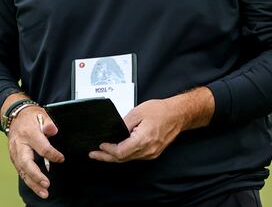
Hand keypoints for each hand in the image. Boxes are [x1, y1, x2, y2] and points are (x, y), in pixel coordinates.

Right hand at [7, 106, 64, 198]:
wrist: (15, 116)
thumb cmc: (31, 117)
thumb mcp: (42, 114)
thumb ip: (49, 123)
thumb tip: (53, 130)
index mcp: (28, 132)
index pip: (41, 147)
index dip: (52, 154)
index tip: (61, 158)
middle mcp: (19, 144)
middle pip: (26, 162)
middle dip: (36, 175)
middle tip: (46, 184)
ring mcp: (14, 152)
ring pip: (22, 170)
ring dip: (33, 183)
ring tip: (44, 193)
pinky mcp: (14, 158)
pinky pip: (21, 171)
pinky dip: (29, 181)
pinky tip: (37, 188)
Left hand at [89, 87, 213, 162]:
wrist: (178, 114)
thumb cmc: (161, 111)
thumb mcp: (137, 112)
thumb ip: (123, 124)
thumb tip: (113, 132)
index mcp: (143, 140)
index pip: (121, 152)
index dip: (108, 151)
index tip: (100, 145)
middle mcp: (148, 150)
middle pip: (123, 159)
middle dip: (106, 157)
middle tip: (94, 154)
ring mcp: (151, 153)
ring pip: (128, 159)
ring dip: (114, 157)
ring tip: (102, 153)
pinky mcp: (153, 153)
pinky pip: (135, 156)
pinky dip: (124, 154)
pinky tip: (117, 150)